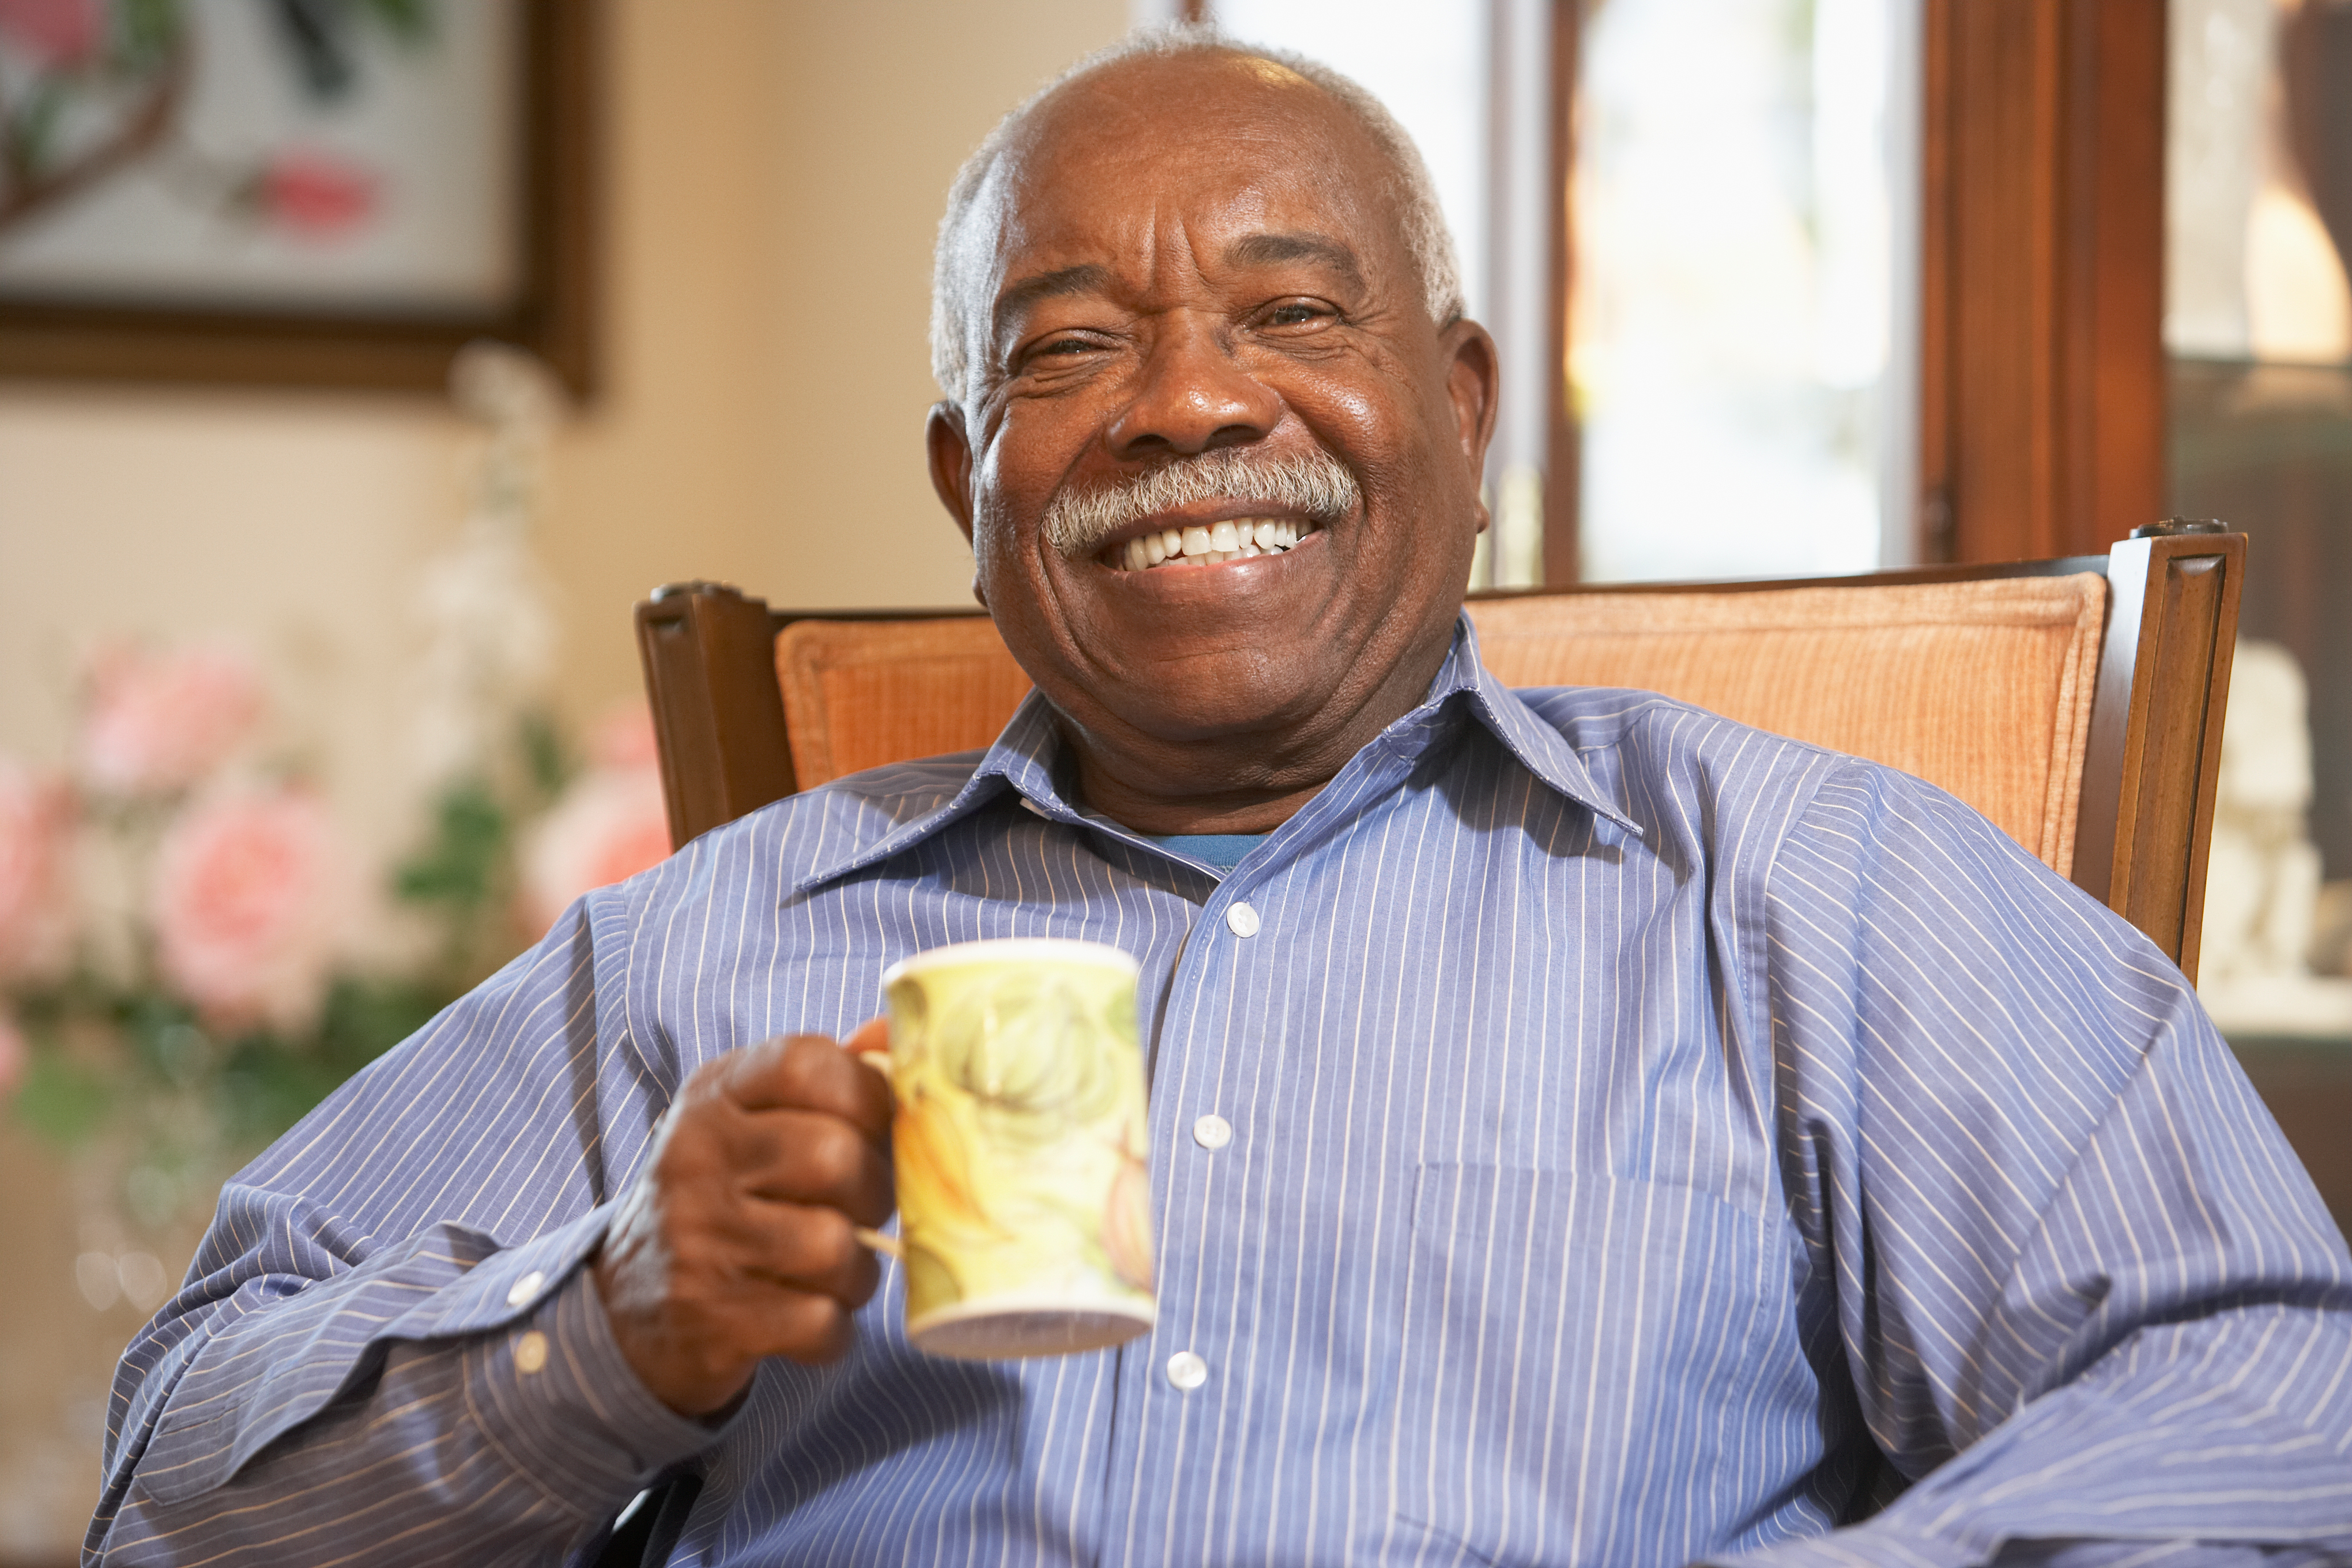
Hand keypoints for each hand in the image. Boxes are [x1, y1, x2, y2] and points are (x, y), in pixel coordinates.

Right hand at [591, 1019, 893, 1415]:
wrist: (629, 1304)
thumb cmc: (724, 1196)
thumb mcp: (754, 1121)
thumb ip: (828, 1076)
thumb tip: (895, 1031)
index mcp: (713, 1095)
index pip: (809, 1062)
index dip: (869, 1096)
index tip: (878, 1130)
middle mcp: (695, 1157)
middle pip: (836, 1159)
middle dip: (875, 1194)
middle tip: (863, 1211)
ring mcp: (696, 1238)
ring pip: (835, 1247)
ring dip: (857, 1271)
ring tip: (838, 1271)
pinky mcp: (709, 1319)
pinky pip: (818, 1321)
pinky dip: (834, 1330)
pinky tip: (812, 1320)